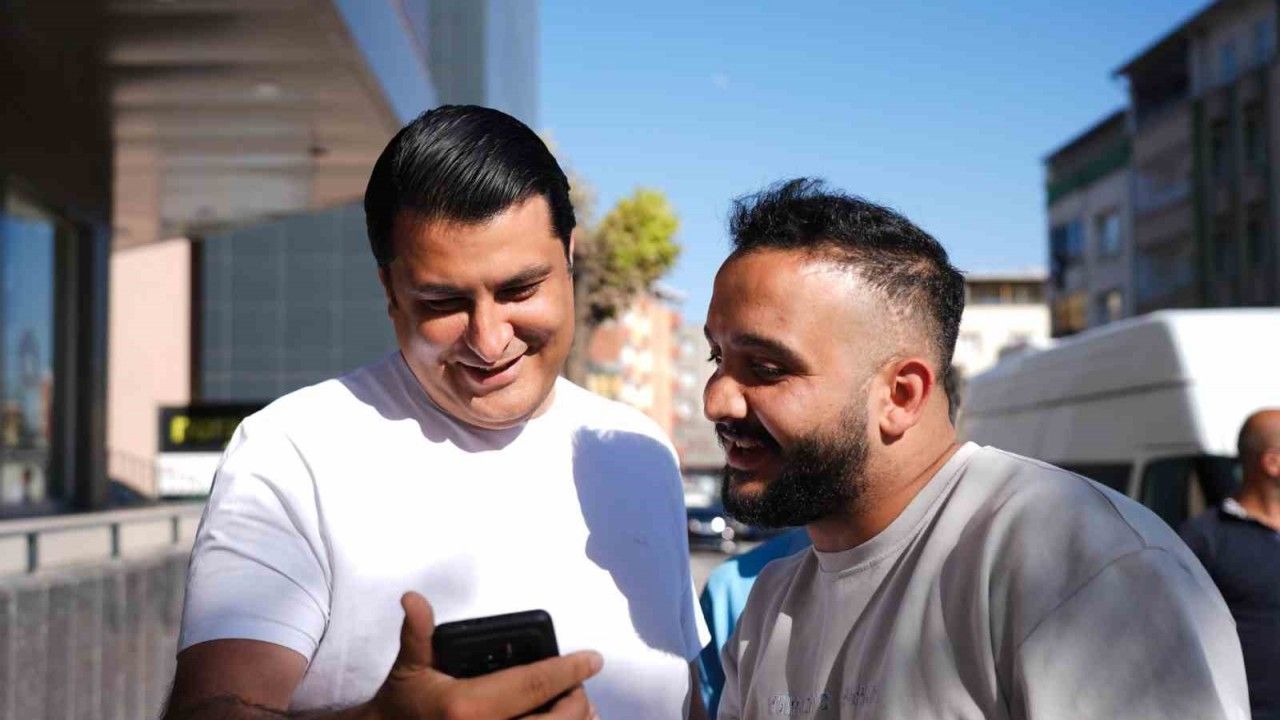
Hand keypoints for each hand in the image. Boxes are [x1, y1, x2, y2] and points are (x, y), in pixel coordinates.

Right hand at [364, 593, 602, 719]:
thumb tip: (413, 597)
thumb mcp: (410, 666)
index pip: (533, 683)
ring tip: (581, 705)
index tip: (593, 659)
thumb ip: (418, 632)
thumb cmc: (403, 704)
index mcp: (467, 706)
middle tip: (578, 683)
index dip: (569, 669)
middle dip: (577, 699)